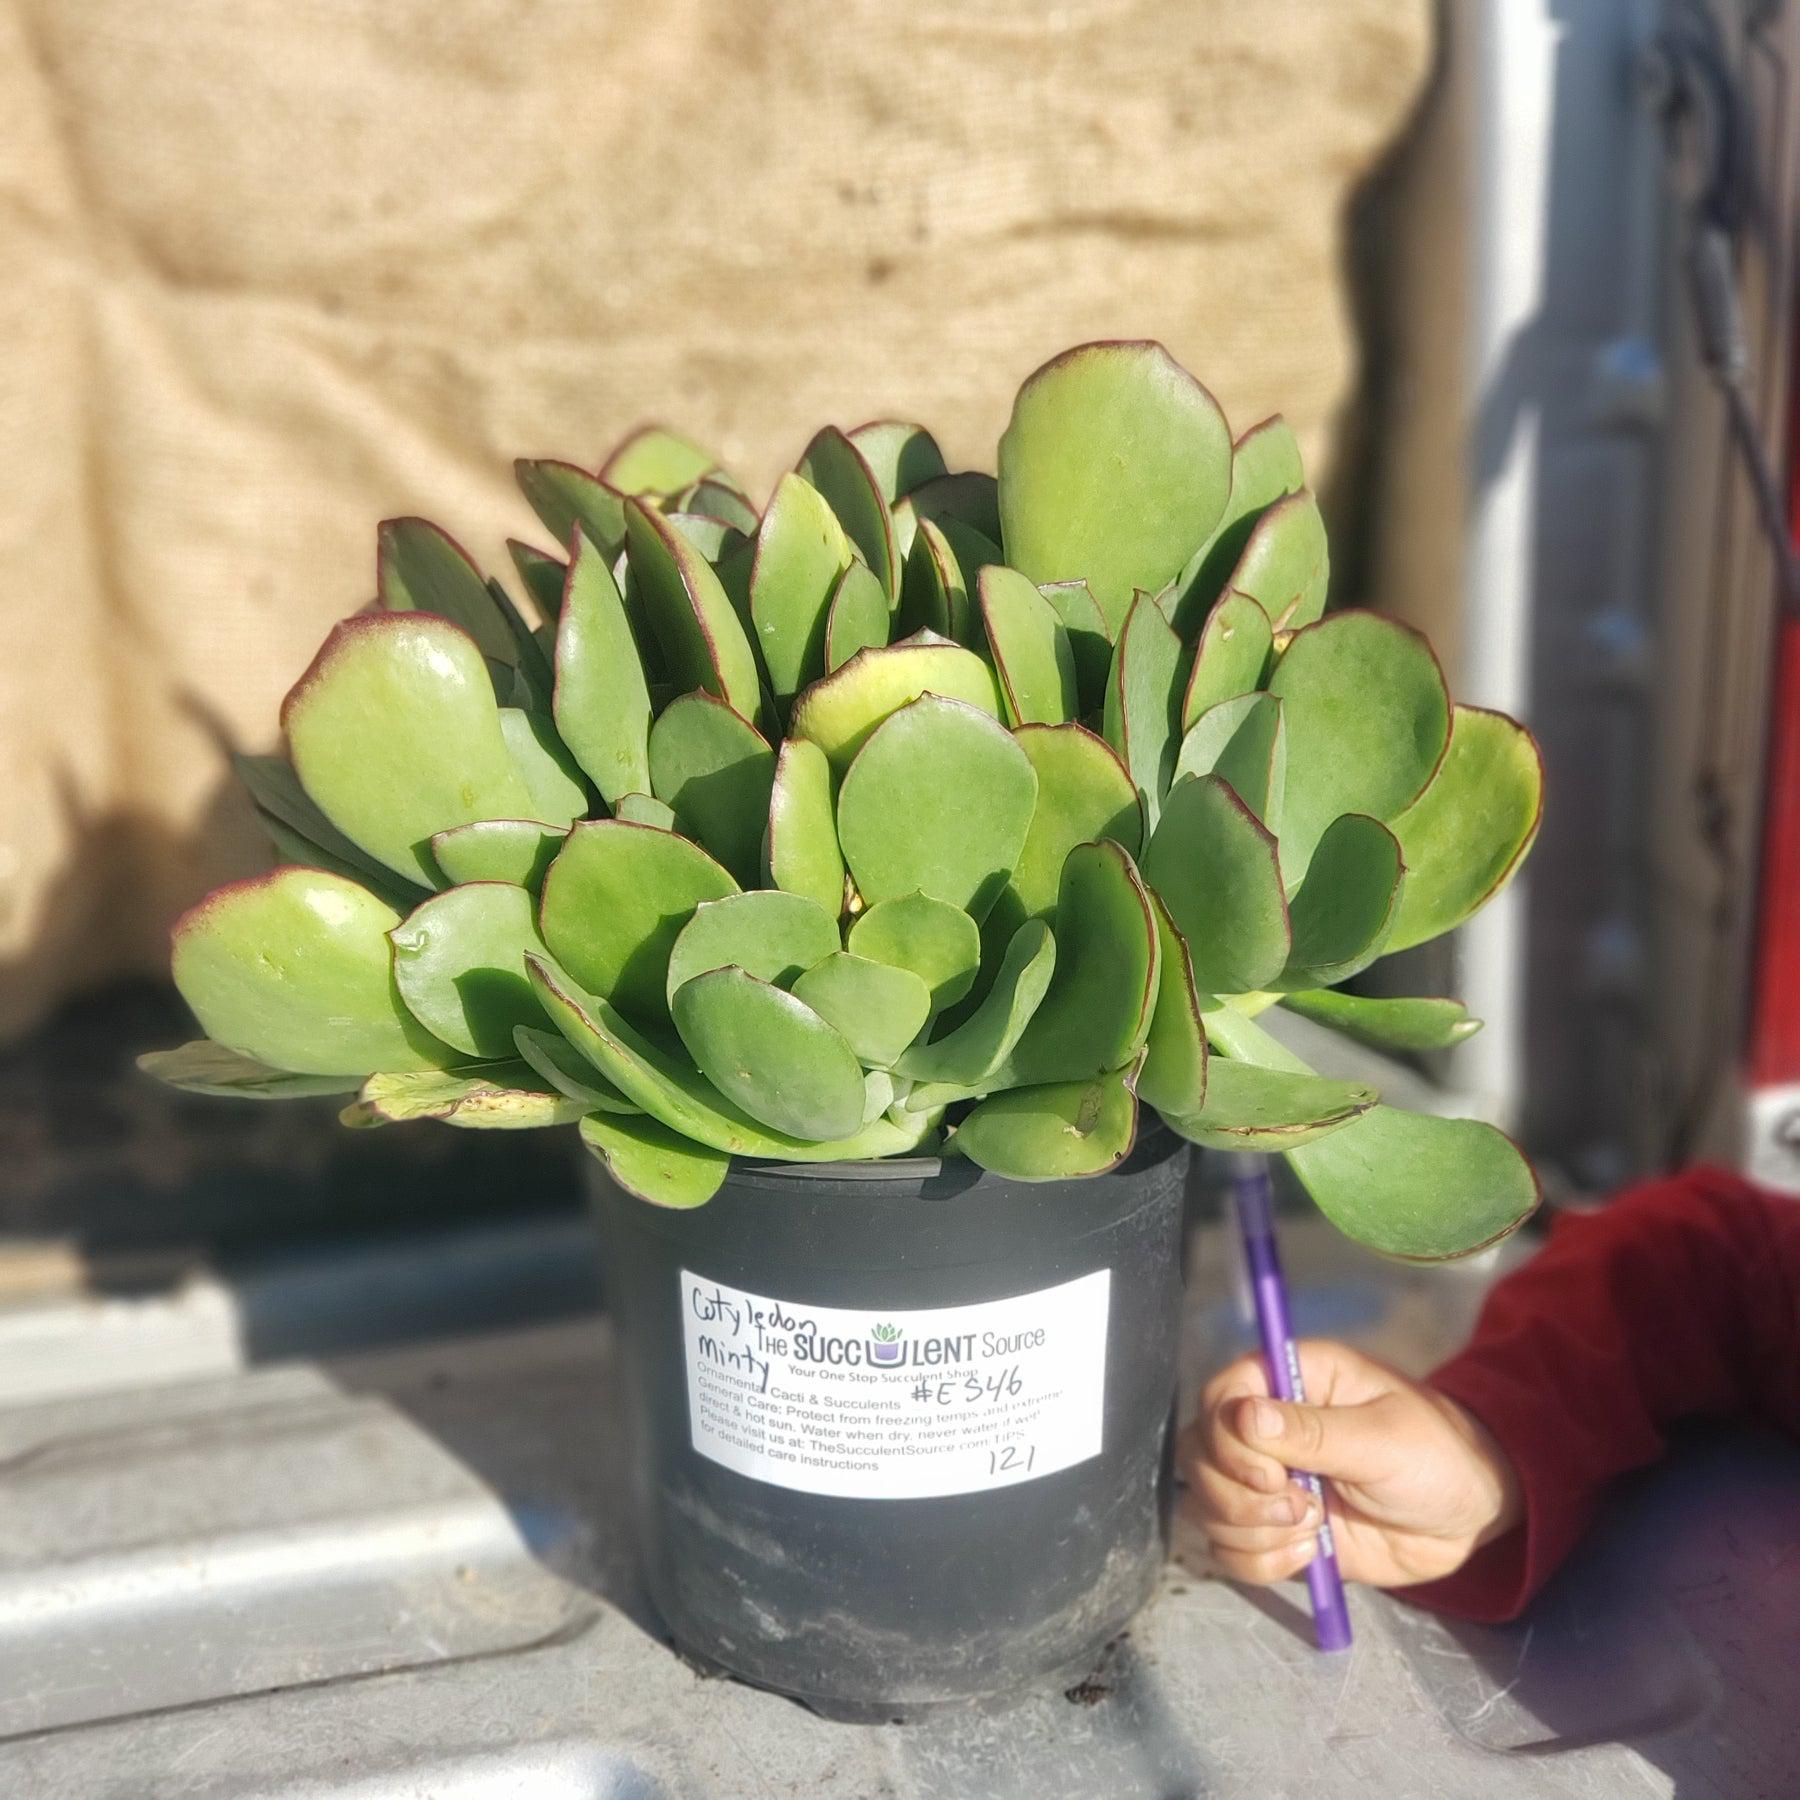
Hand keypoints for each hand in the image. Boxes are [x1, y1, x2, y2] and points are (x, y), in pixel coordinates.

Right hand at [1180, 1339, 1522, 1588]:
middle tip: (1302, 1510)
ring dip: (1251, 1531)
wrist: (1471, 1517)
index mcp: (1292, 1380)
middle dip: (1238, 1496)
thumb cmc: (1438, 1454)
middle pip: (1200, 1455)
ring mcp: (1268, 1482)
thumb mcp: (1383, 1439)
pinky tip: (1308, 1554)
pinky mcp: (1276, 1529)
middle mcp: (1267, 1427)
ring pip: (1207, 1506)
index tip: (1273, 1477)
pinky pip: (1230, 1549)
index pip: (1220, 1399)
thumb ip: (1313, 1432)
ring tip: (1312, 1531)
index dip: (1229, 1441)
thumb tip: (1243, 1416)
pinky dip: (1258, 1562)